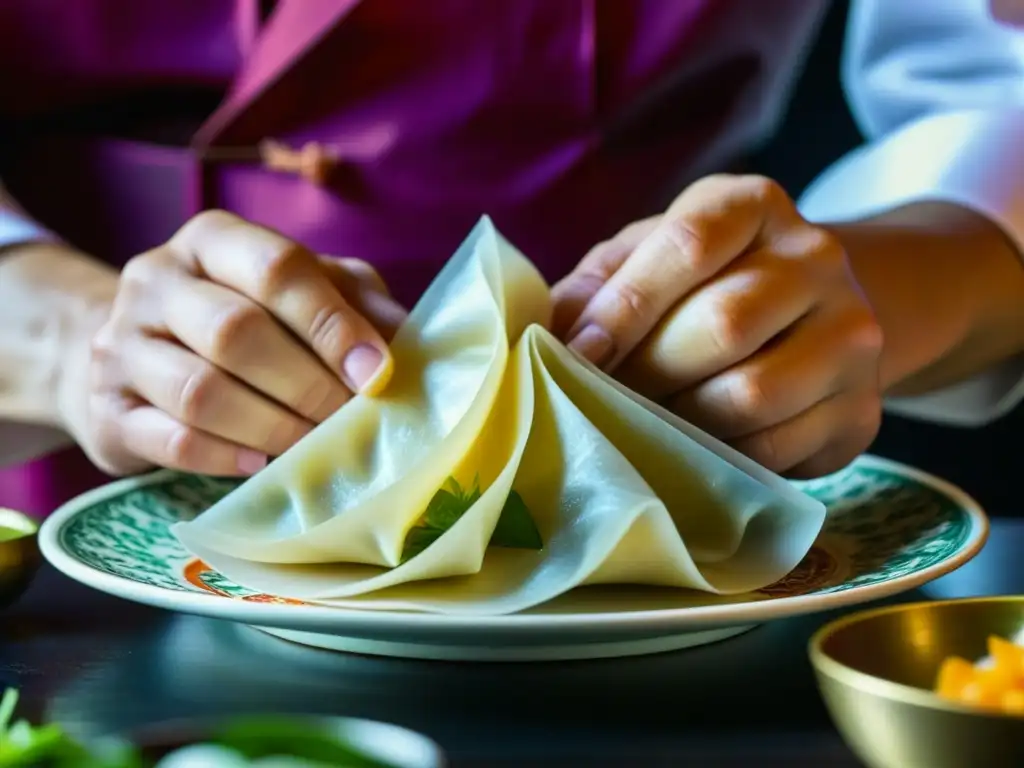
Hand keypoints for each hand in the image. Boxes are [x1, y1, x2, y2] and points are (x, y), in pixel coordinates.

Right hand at [67, 210, 405, 476]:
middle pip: (236, 331)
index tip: (378, 376)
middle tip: (351, 423)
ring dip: (273, 426)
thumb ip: (356, 306)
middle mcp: (156, 280)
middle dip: (307, 386)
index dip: (332, 325)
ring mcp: (121, 343)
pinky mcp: (105, 407)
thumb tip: (413, 347)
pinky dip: (225, 457)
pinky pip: (169, 439)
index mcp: (214, 240)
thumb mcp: (304, 293)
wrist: (141, 354)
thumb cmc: (247, 319)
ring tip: (314, 448)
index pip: (277, 269)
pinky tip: (262, 463)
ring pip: (200, 391)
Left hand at [552, 174, 883, 477]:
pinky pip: (776, 449)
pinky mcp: (862, 408)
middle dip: (649, 373)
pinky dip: (720, 458)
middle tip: (606, 398)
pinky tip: (695, 447)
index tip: (578, 353)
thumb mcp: (644, 261)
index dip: (625, 306)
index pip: (690, 244)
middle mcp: (816, 258)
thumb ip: (596, 287)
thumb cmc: (700, 286)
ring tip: (646, 423)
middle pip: (723, 324)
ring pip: (752, 394)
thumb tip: (543, 335)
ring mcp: (851, 333)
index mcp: (753, 205)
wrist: (808, 315)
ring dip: (682, 421)